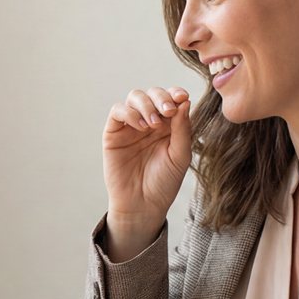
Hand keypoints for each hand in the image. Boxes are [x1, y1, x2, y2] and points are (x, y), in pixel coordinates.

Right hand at [103, 86, 192, 238]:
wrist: (143, 205)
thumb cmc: (164, 183)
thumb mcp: (180, 156)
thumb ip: (183, 129)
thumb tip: (185, 101)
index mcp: (169, 125)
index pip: (172, 99)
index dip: (176, 93)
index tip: (182, 97)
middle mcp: (150, 121)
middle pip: (153, 93)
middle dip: (161, 97)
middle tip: (168, 111)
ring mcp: (131, 126)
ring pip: (135, 97)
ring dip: (146, 104)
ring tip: (153, 124)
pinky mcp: (114, 133)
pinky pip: (118, 111)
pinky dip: (129, 113)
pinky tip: (141, 127)